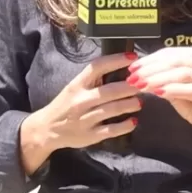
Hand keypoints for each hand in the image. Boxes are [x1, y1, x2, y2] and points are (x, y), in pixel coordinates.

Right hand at [22, 53, 141, 153]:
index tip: (132, 57)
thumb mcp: (74, 88)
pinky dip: (125, 125)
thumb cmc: (65, 104)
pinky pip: (112, 129)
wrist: (47, 129)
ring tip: (139, 102)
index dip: (116, 60)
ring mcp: (86, 118)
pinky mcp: (91, 135)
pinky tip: (133, 121)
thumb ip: (93, 80)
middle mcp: (81, 100)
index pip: (97, 67)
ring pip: (113, 109)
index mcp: (77, 84)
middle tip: (143, 84)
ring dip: (130, 104)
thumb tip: (122, 69)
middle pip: (110, 90)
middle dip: (130, 86)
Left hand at [128, 47, 191, 142]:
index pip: (171, 53)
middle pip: (176, 61)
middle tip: (133, 77)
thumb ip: (161, 80)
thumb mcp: (176, 90)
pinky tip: (158, 93)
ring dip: (159, 78)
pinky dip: (173, 90)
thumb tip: (138, 74)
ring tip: (141, 84)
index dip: (150, 59)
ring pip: (183, 73)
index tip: (132, 68)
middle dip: (151, 68)